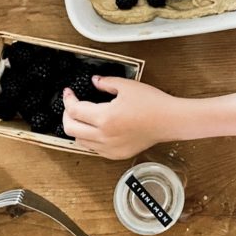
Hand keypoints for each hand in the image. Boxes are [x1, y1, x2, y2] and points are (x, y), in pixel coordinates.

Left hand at [62, 77, 176, 159]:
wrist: (170, 120)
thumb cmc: (153, 103)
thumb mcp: (127, 86)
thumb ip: (106, 83)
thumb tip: (94, 81)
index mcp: (105, 117)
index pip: (74, 110)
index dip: (68, 99)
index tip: (68, 93)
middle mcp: (104, 136)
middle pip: (70, 129)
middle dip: (66, 115)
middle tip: (71, 105)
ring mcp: (110, 148)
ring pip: (79, 141)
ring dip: (76, 128)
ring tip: (82, 117)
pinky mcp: (116, 154)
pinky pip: (94, 149)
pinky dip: (89, 139)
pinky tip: (95, 129)